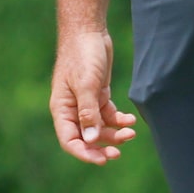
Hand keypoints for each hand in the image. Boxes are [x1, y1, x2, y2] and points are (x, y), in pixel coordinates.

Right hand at [51, 27, 136, 164]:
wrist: (88, 32)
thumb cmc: (82, 56)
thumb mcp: (86, 84)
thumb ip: (88, 112)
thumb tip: (90, 140)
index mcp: (61, 109)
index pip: (69, 140)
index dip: (84, 153)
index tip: (102, 160)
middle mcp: (72, 109)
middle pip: (86, 138)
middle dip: (102, 147)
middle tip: (118, 154)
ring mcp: (86, 103)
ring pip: (100, 128)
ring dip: (115, 133)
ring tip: (132, 132)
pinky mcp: (98, 95)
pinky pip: (108, 115)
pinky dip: (119, 120)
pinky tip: (131, 120)